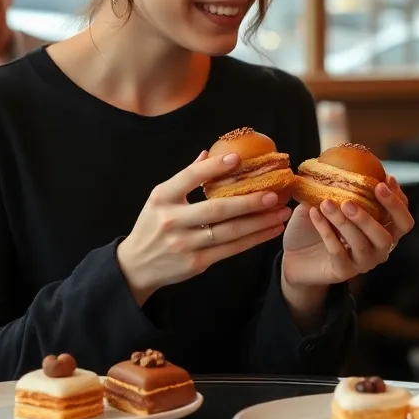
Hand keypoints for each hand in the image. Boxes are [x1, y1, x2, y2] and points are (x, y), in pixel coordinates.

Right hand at [117, 151, 290, 304]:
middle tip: (274, 194)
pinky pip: (231, 249)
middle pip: (216, 209)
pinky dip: (254, 239)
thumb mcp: (160, 199)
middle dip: (248, 201)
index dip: (213, 167)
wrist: (136, 266)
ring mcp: (184, 244)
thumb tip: (207, 152)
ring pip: (229, 231)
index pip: (189, 178)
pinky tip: (270, 230)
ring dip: (259, 222)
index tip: (238, 158)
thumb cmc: (153, 226)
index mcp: (162, 198)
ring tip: (281, 212)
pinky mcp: (196, 262)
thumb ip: (184, 178)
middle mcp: (171, 220)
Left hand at [281, 176, 415, 287]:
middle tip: (372, 188)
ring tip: (328, 202)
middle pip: (393, 232)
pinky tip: (314, 214)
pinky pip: (338, 251)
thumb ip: (339, 186)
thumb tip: (338, 158)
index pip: (403, 218)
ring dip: (347, 220)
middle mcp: (379, 249)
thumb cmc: (318, 226)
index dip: (399, 200)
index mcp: (383, 231)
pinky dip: (326, 230)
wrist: (295, 257)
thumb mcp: (329, 202)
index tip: (386, 178)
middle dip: (386, 209)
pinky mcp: (343, 272)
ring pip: (363, 242)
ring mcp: (363, 263)